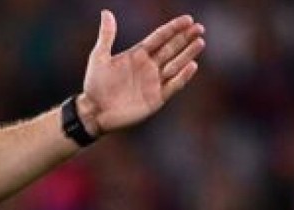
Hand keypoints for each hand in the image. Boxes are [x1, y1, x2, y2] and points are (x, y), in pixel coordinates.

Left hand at [79, 10, 205, 135]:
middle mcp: (149, 67)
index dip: (173, 28)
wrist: (93, 112)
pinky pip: (173, 86)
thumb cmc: (94, 85)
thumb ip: (106, 36)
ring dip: (187, 54)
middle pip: (171, 49)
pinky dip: (182, 76)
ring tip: (199, 42)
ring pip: (176, 65)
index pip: (160, 38)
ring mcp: (154, 82)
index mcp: (137, 55)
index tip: (188, 19)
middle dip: (185, 38)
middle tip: (200, 28)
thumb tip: (106, 12)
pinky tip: (192, 65)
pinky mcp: (156, 98)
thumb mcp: (99, 58)